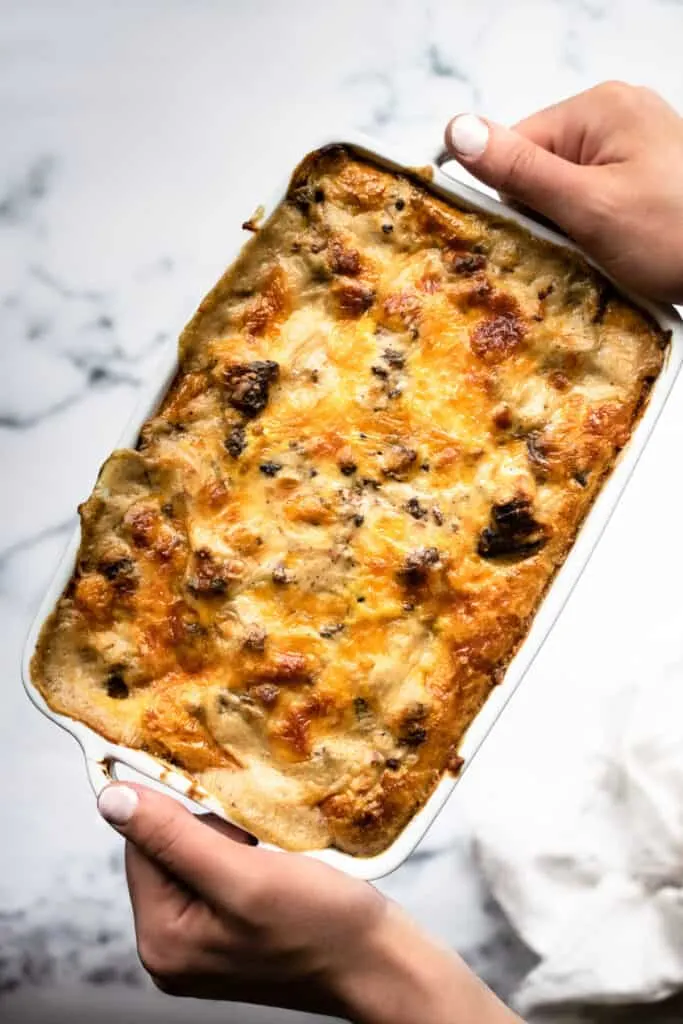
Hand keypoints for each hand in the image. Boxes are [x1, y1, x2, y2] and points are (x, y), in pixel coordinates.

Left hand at [98, 783, 520, 1022]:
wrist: (379, 964)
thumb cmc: (322, 925)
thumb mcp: (244, 876)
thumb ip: (175, 838)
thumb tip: (111, 800)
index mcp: (160, 941)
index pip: (142, 846)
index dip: (185, 816)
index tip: (230, 814)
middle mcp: (170, 948)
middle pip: (166, 851)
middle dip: (211, 831)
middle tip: (257, 842)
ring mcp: (198, 943)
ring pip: (195, 856)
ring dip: (232, 841)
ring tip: (271, 857)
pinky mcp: (226, 934)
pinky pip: (218, 873)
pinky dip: (244, 857)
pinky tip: (274, 867)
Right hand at [443, 81, 682, 302]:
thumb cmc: (676, 235)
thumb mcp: (588, 206)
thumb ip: (519, 171)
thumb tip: (455, 130)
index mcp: (598, 108)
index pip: (516, 145)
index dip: (507, 198)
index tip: (517, 240)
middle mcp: (616, 117)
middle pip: (540, 170)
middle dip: (542, 217)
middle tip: (565, 253)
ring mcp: (635, 147)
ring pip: (566, 192)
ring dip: (567, 231)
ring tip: (593, 256)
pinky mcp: (647, 178)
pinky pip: (595, 202)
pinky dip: (592, 232)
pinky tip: (609, 253)